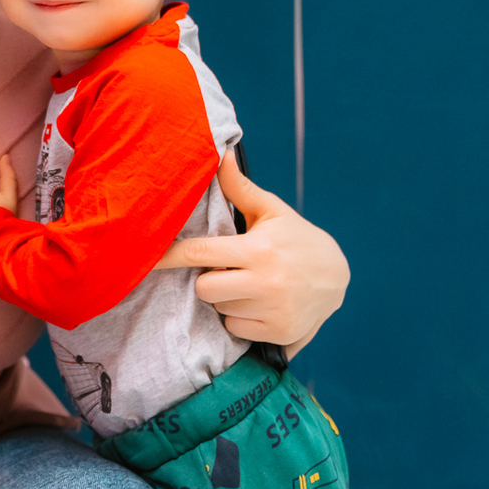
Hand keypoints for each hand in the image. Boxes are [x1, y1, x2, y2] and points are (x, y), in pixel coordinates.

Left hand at [159, 151, 346, 355]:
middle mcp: (266, 282)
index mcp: (259, 249)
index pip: (201, 253)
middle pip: (204, 288)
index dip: (171, 256)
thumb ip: (240, 188)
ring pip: (219, 308)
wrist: (339, 276)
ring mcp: (274, 310)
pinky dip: (241, 317)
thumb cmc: (296, 238)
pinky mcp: (279, 333)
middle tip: (228, 268)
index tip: (150, 258)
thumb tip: (220, 155)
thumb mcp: (272, 211)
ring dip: (226, 298)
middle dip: (208, 278)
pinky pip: (235, 327)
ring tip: (251, 284)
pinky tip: (260, 303)